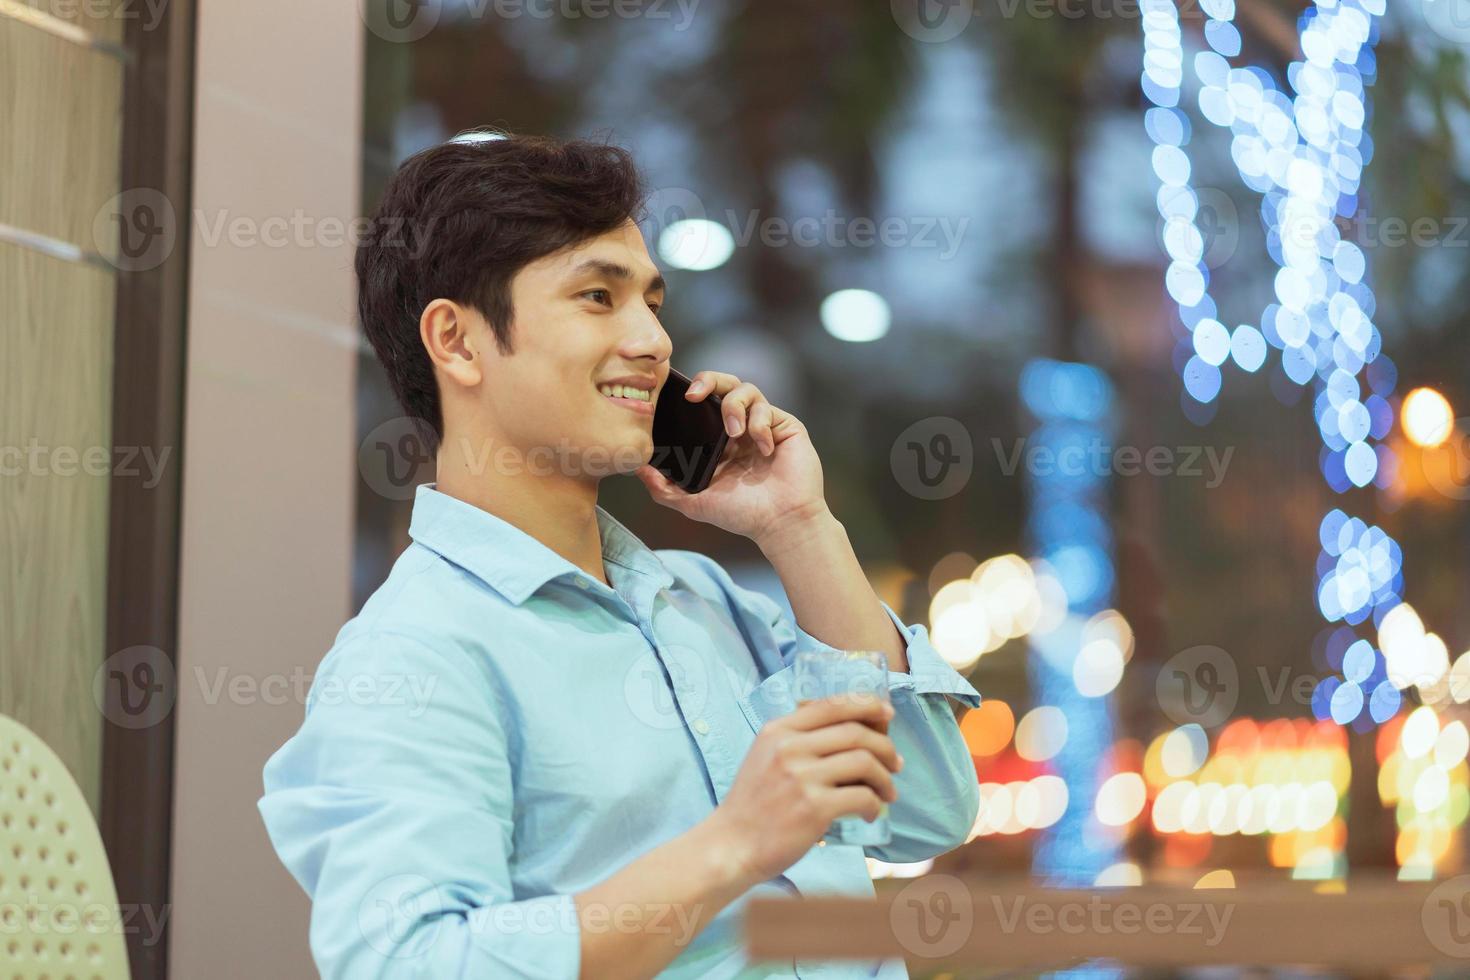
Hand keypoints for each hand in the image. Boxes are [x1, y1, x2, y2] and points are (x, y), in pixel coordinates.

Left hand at [633, 371, 828, 543]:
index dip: (692, 393)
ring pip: (746, 390)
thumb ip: (664, 489)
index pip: (703, 404)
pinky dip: (760, 425)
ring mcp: (763, 425)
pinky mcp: (785, 426)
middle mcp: (741, 429)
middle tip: (694, 394)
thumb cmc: (743, 515)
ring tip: (734, 433)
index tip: (678, 398)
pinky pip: (767, 409)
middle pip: (724, 385)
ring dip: (734, 406)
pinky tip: (764, 450)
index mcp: (720, 441)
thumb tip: (637, 469)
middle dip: (708, 380)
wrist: (781, 523)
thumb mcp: (694, 503)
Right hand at [709, 695, 902, 883]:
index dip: (867, 705)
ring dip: (885, 777)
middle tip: (895, 763)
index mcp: (778, 730)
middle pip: (855, 731)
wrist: (732, 845)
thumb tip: (852, 728)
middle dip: (885, 746)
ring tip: (888, 792)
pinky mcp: (813, 808)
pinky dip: (874, 804)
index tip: (887, 714)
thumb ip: (798, 738)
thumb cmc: (754, 803)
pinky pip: (861, 796)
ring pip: (864, 761)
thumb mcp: (765, 755)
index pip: (832, 704)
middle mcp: (789, 748)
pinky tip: (870, 813)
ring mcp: (801, 777)